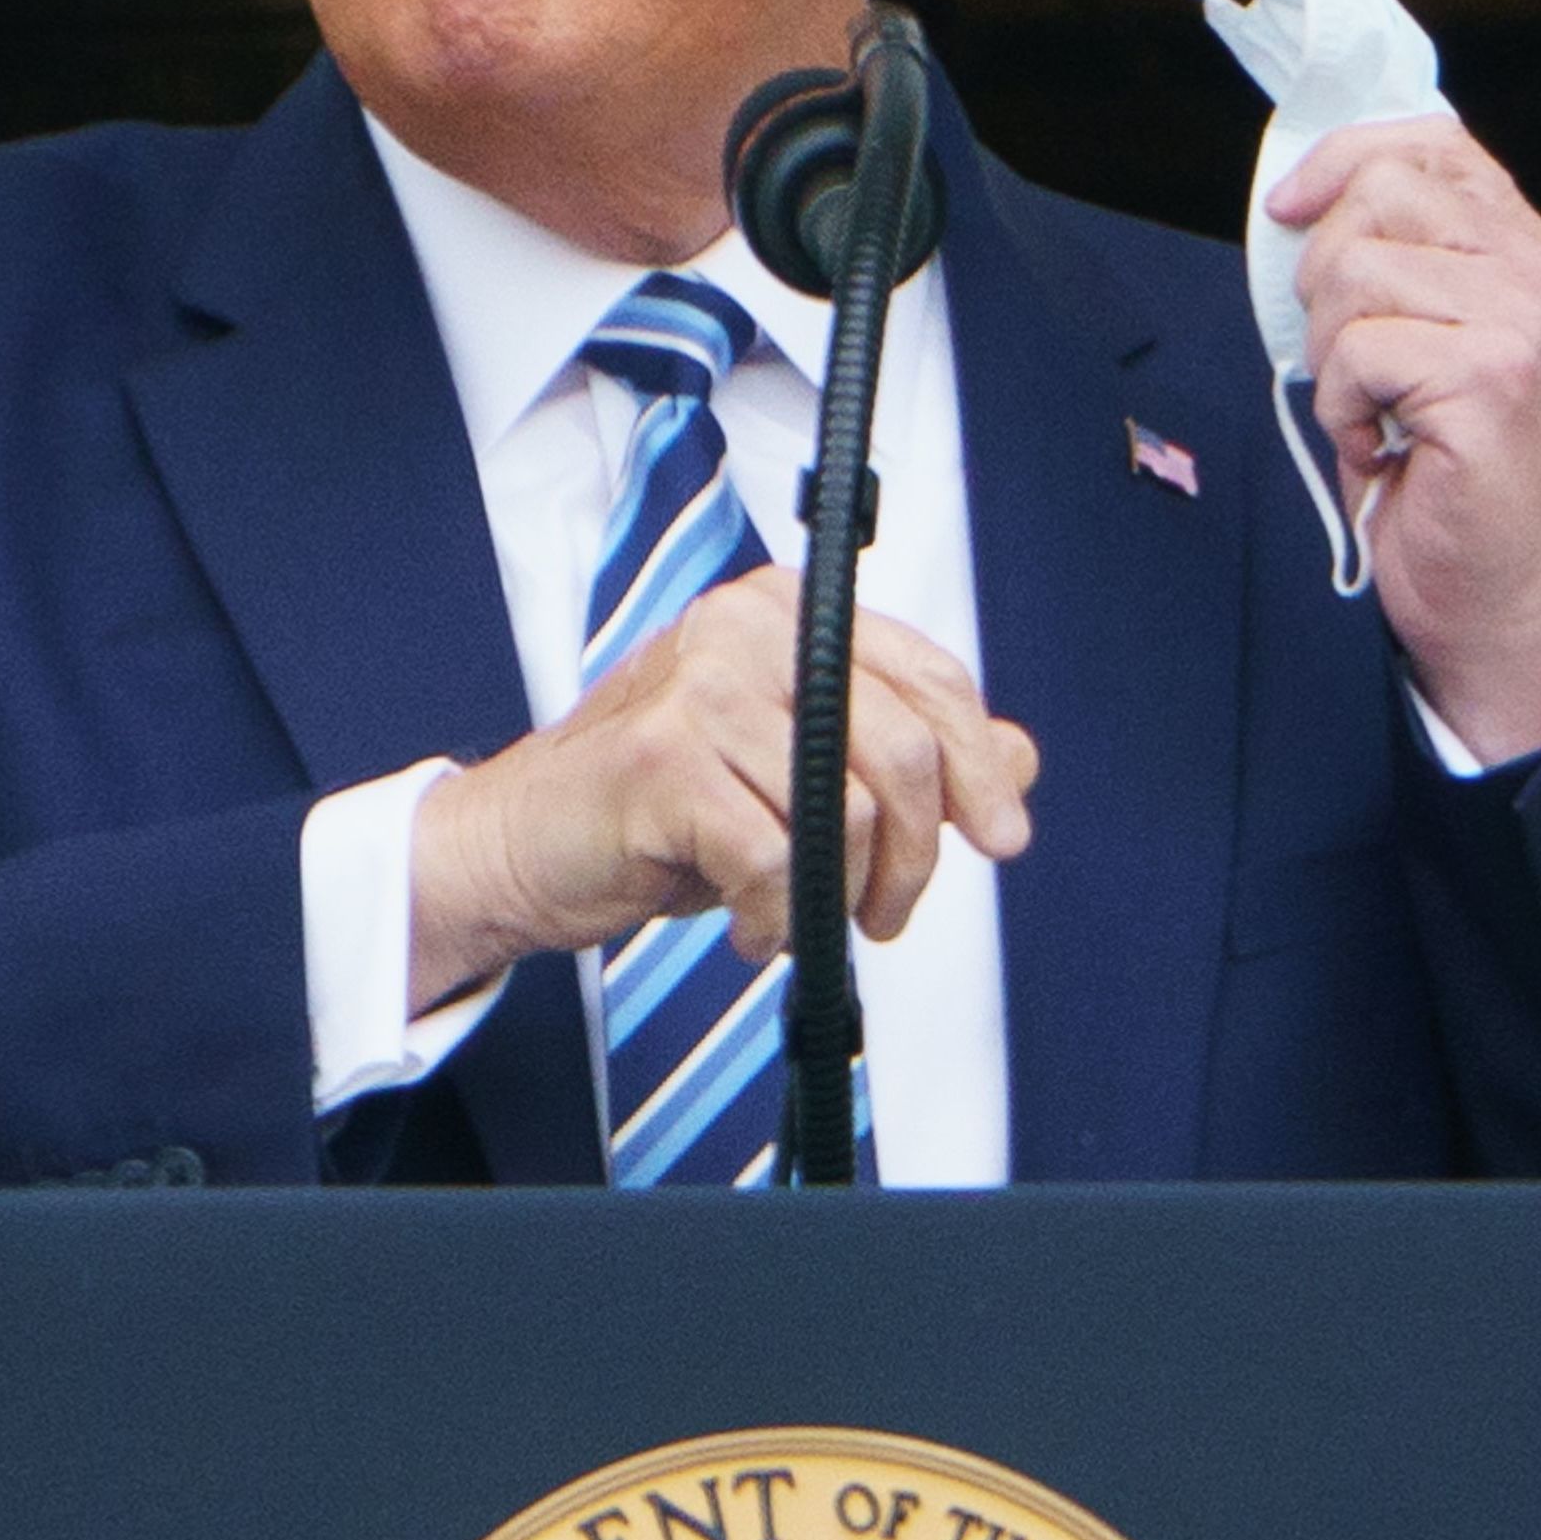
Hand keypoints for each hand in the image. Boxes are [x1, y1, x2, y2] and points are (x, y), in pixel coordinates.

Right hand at [407, 566, 1039, 1011]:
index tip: (1002, 836)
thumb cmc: (658, 807)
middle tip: (887, 914)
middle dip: (917, 855)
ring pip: (847, 813)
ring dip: (835, 898)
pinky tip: (744, 926)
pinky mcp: (665, 761)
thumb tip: (1021, 761)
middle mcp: (746, 628)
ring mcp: (702, 688)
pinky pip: (777, 860)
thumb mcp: (795, 771)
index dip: (982, 764)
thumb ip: (902, 753)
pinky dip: (772, 918)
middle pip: (904, 749)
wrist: (519, 844)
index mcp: (785, 613)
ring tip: (790, 917)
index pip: (931, 678)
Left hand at [1263, 116, 1540, 763]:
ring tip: (1371, 409)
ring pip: (1356, 271)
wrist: (1498, 591)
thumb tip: (1300, 199)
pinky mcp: (1489, 380)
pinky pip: (1358, 351)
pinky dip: (1342, 407)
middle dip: (1325, 277)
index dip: (1342, 162)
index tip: (1289, 209)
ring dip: (1331, 353)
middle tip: (1349, 358)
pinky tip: (1381, 445)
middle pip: (1380, 194)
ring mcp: (1523, 324)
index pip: (1432, 145)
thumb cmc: (1445, 474)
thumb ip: (1400, 261)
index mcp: (1531, 253)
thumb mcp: (1427, 341)